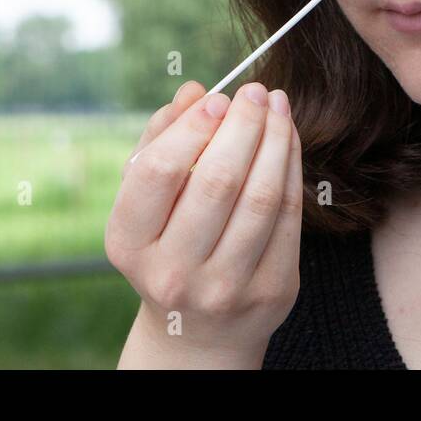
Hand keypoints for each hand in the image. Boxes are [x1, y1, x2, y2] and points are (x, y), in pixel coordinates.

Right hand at [107, 80, 302, 366]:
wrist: (197, 329)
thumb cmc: (167, 242)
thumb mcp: (147, 199)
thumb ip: (161, 140)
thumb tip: (194, 91)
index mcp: (128, 244)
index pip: (158, 172)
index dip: (193, 127)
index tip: (218, 97)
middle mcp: (172, 273)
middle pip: (217, 181)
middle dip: (243, 125)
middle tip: (256, 92)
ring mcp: (224, 288)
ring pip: (261, 197)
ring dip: (276, 140)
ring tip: (278, 106)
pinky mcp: (271, 291)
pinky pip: (289, 217)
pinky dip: (292, 168)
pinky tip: (289, 140)